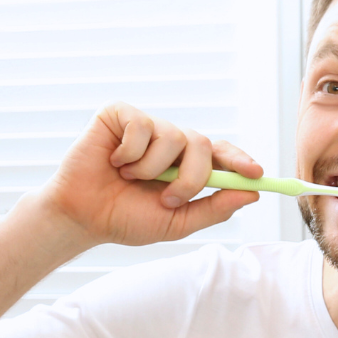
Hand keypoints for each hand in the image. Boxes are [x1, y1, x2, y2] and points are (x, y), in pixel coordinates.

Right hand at [32, 102, 263, 250]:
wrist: (82, 216)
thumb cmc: (124, 218)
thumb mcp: (176, 222)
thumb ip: (213, 208)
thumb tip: (251, 195)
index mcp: (185, 165)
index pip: (221, 155)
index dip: (240, 161)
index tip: (256, 174)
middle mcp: (169, 142)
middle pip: (203, 144)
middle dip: (192, 176)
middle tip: (169, 198)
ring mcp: (146, 126)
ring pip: (173, 136)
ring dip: (152, 168)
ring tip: (129, 180)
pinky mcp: (120, 115)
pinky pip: (141, 125)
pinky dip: (130, 152)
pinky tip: (114, 162)